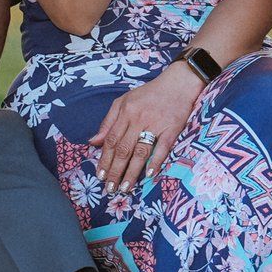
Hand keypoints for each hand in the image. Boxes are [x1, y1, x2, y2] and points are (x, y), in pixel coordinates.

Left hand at [92, 62, 203, 194]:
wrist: (178, 83)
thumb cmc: (149, 93)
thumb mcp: (124, 101)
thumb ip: (108, 121)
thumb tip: (93, 142)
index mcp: (125, 112)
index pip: (111, 140)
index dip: (104, 160)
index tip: (100, 176)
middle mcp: (138, 118)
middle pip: (123, 149)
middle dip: (115, 171)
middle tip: (110, 189)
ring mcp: (156, 124)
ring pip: (140, 151)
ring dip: (132, 172)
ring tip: (125, 187)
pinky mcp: (172, 128)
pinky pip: (162, 147)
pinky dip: (156, 161)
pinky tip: (149, 174)